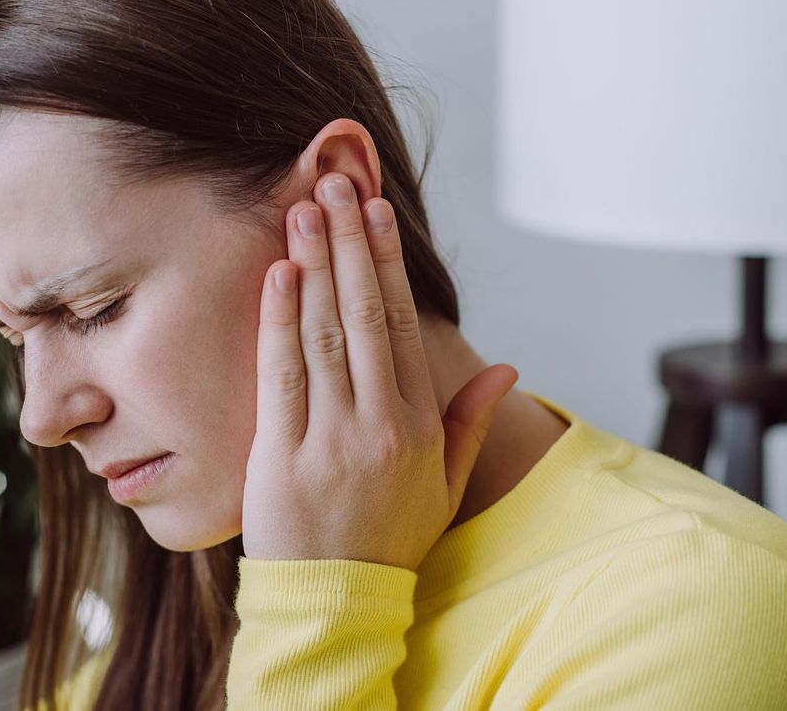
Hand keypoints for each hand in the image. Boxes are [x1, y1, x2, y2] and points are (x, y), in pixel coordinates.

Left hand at [242, 172, 518, 570]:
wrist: (336, 602)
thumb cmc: (391, 536)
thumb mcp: (446, 483)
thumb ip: (472, 420)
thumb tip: (508, 366)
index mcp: (418, 425)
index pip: (405, 326)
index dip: (390, 264)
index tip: (377, 213)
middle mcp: (378, 424)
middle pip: (364, 315)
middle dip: (349, 243)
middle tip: (336, 184)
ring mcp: (328, 438)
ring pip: (324, 334)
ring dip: (315, 266)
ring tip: (304, 211)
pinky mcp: (279, 455)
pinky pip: (280, 374)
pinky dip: (278, 320)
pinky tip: (278, 274)